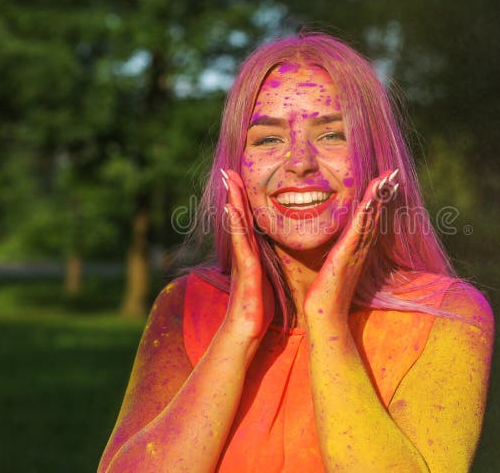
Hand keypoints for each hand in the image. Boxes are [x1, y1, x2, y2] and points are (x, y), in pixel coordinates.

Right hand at [220, 169, 274, 342]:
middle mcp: (245, 251)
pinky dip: (235, 224)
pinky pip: (241, 242)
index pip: (247, 220)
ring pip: (237, 224)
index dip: (244, 199)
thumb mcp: (265, 278)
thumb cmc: (258, 306)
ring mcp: (243, 259)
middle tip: (228, 170)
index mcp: (252, 252)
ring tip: (228, 179)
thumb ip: (265, 263)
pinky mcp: (246, 269)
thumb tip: (271, 254)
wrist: (247, 329)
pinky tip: (232, 209)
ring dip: (232, 201)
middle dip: (234, 192)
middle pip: (239, 216)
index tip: (240, 178)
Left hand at [304, 169, 399, 321]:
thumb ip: (341, 254)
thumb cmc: (328, 293)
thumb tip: (340, 245)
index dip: (380, 199)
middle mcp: (361, 247)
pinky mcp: (346, 255)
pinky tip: (369, 201)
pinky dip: (365, 215)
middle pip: (376, 214)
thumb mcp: (336, 267)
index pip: (372, 218)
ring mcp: (356, 251)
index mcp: (359, 248)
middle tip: (393, 172)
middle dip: (385, 193)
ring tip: (387, 178)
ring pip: (370, 219)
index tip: (386, 181)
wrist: (326, 313)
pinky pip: (357, 231)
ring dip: (379, 198)